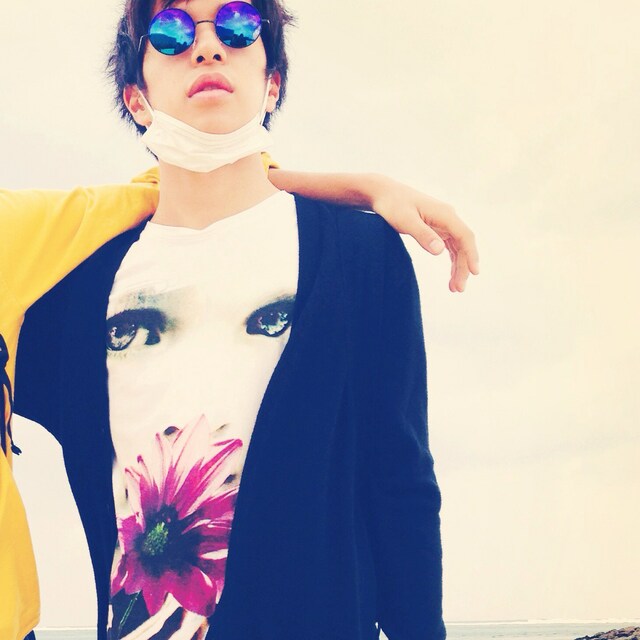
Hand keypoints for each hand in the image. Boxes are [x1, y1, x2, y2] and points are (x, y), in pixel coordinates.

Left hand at [369, 176, 478, 291]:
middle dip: (463, 267)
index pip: (465, 236)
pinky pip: (450, 246)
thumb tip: (440, 251)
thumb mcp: (405, 221)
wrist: (384, 193)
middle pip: (463, 245)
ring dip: (458, 267)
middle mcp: (448, 217)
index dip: (471, 254)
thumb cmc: (392, 205)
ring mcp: (443, 222)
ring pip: (458, 248)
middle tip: (458, 289)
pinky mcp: (437, 228)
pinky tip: (451, 275)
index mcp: (445, 214)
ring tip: (455, 288)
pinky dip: (452, 261)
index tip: (474, 272)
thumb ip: (422, 235)